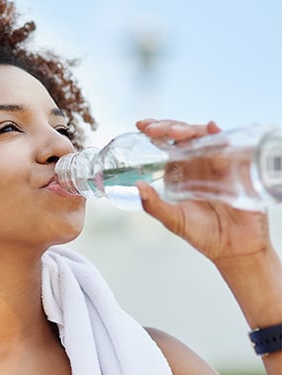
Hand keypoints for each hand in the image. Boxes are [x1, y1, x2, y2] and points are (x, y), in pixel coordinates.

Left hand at [134, 119, 272, 263]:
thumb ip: (153, 205)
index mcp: (181, 170)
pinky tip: (211, 129)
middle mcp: (199, 163)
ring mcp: (218, 163)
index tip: (142, 126)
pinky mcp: (236, 168)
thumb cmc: (203, 234)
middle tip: (154, 129)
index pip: (167, 143)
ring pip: (204, 136)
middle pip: (184, 134)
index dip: (156, 130)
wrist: (234, 249)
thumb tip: (136, 186)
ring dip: (189, 130)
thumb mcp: (173, 219)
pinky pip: (229, 147)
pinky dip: (219, 135)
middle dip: (168, 126)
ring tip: (175, 133)